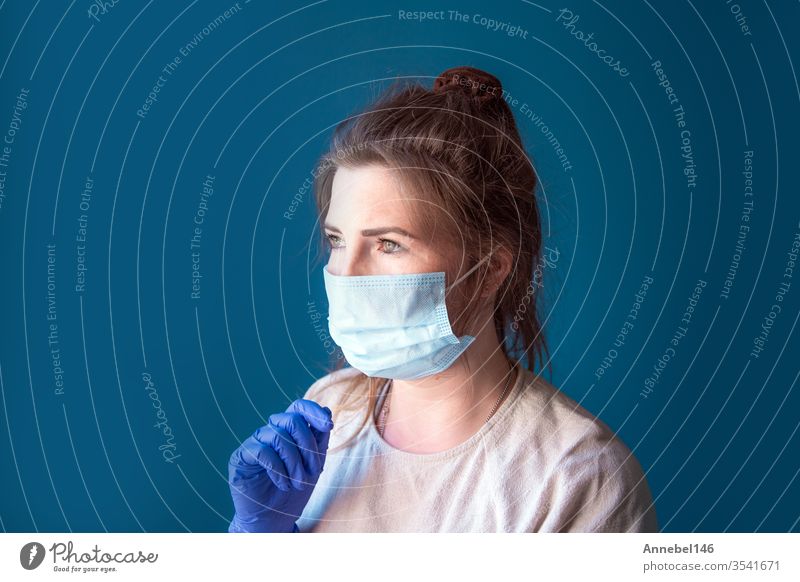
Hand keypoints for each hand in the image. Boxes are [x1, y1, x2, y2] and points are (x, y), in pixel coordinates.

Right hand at [227, 399, 333, 532]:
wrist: (274, 520)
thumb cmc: (294, 491)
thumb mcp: (314, 465)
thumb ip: (320, 439)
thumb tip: (327, 410)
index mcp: (288, 431)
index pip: (298, 407)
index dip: (313, 410)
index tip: (328, 426)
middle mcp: (270, 432)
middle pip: (292, 419)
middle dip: (308, 446)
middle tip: (314, 471)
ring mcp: (255, 443)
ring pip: (279, 436)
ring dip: (294, 462)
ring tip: (298, 483)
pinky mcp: (241, 457)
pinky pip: (262, 451)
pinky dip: (278, 469)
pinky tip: (283, 484)